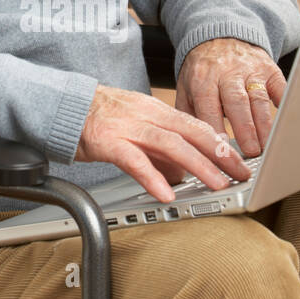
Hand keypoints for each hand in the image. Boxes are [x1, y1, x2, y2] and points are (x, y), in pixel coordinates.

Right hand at [74, 84, 253, 204]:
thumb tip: (182, 174)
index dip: (221, 143)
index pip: (196, 125)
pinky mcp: (107, 141)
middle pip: (191, 132)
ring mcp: (127, 127)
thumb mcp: (135, 129)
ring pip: (171, 144)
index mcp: (155, 110)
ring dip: (198, 165)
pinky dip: (153, 177)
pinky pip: (134, 160)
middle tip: (240, 174)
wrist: (59, 105)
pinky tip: (166, 193)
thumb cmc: (96, 118)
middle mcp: (146, 115)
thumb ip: (159, 152)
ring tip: (216, 184)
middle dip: (220, 154)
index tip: (240, 161)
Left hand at [175, 37, 284, 157]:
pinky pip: (280, 87)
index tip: (223, 153)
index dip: (216, 130)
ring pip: (259, 99)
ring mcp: (250, 70)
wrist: (220, 37)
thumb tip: (193, 147)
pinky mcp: (269, 69)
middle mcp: (227, 72)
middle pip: (237, 102)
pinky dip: (284, 104)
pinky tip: (285, 123)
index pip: (208, 106)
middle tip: (252, 153)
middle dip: (246, 130)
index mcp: (202, 79)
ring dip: (265, 125)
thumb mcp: (185, 89)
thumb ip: (188, 115)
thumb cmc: (202, 71)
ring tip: (268, 146)